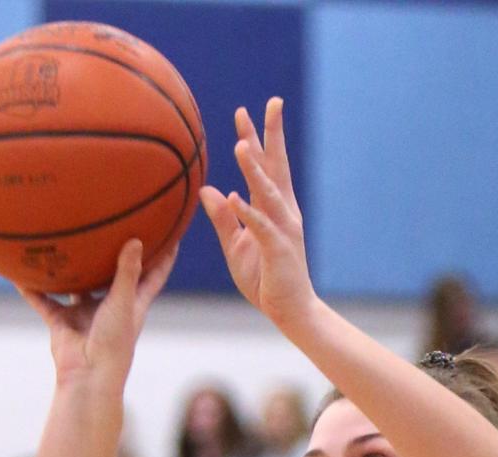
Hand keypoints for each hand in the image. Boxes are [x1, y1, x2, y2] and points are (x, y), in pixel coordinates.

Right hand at [16, 239, 177, 386]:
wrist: (88, 376)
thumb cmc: (113, 344)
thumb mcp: (122, 303)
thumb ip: (127, 272)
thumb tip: (136, 240)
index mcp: (132, 304)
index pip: (153, 276)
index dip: (164, 257)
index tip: (172, 234)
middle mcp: (109, 307)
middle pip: (113, 277)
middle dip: (112, 256)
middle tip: (112, 225)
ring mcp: (85, 316)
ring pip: (76, 287)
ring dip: (69, 271)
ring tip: (61, 243)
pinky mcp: (62, 324)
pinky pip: (44, 302)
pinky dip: (33, 290)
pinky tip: (20, 272)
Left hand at [200, 98, 315, 332]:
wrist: (290, 310)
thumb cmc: (265, 279)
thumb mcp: (236, 246)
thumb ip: (223, 218)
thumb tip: (208, 189)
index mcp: (275, 208)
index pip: (266, 167)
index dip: (258, 138)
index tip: (245, 112)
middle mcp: (284, 212)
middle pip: (276, 167)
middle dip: (271, 136)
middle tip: (269, 104)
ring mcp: (283, 230)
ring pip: (269, 193)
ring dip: (255, 169)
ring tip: (241, 144)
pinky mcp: (279, 250)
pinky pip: (262, 227)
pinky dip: (250, 212)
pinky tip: (236, 197)